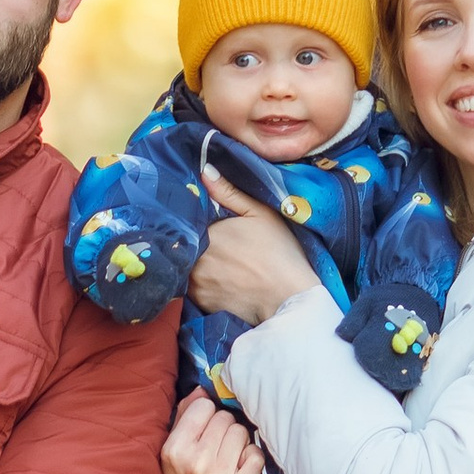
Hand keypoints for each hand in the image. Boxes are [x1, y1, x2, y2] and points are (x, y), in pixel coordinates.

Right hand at [161, 391, 265, 473]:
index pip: (203, 407)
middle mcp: (194, 461)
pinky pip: (256, 455)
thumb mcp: (172, 454)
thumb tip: (202, 390)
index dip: (207, 415)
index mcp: (173, 450)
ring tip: (228, 458)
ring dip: (239, 442)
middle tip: (217, 447)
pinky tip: (239, 470)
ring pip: (242, 433)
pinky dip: (251, 459)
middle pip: (225, 418)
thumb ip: (184, 418)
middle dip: (224, 428)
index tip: (205, 429)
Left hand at [188, 175, 331, 329]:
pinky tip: (219, 278)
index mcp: (206, 233)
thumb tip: (204, 171)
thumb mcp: (260, 213)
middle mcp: (194, 259)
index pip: (188, 221)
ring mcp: (195, 283)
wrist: (288, 298)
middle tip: (215, 242)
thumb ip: (228, 192)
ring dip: (194, 261)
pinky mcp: (200, 303)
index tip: (205, 221)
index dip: (194, 220)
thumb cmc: (279, 252)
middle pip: (185, 244)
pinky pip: (191, 287)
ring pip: (185, 265)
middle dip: (194, 241)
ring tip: (217, 260)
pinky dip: (200, 281)